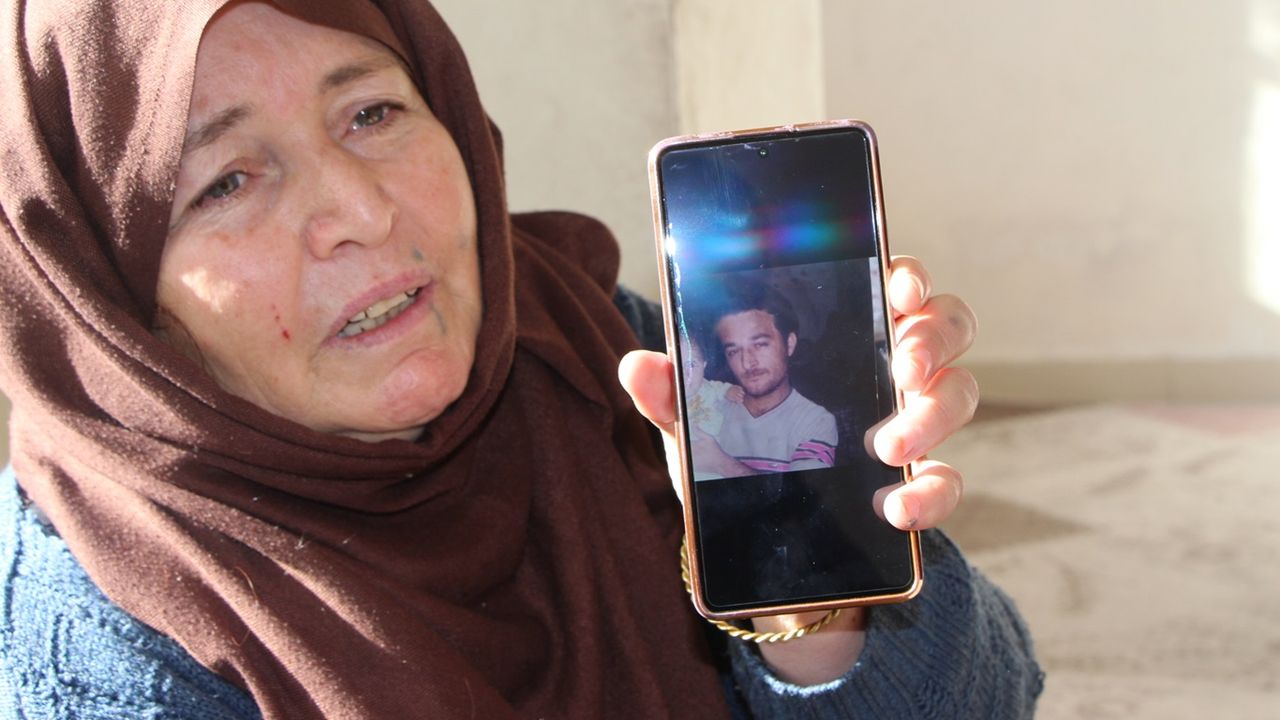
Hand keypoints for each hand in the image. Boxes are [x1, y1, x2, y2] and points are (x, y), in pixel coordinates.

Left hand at [617, 255, 977, 684]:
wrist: (756, 550)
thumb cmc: (735, 460)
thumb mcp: (698, 425)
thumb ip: (672, 394)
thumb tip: (637, 365)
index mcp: (838, 335)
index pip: (890, 281)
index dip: (907, 274)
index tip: (901, 284)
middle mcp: (883, 370)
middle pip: (944, 325)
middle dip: (934, 337)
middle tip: (904, 364)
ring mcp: (908, 424)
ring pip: (958, 394)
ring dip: (934, 413)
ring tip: (886, 445)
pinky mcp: (916, 484)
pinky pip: (948, 480)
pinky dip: (931, 493)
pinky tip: (895, 507)